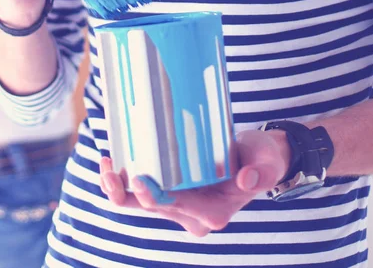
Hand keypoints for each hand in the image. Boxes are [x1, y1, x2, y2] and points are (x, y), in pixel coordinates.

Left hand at [100, 130, 290, 236]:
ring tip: (104, 162)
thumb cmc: (263, 159)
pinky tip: (113, 161)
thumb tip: (245, 180)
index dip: (153, 196)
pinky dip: (125, 180)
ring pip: (140, 204)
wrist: (259, 157)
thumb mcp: (267, 164)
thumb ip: (261, 173)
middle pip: (151, 209)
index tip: (138, 177)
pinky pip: (142, 192)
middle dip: (124, 193)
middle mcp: (192, 215)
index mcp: (213, 213)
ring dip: (118, 187)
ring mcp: (180, 205)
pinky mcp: (173, 192)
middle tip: (108, 168)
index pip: (177, 208)